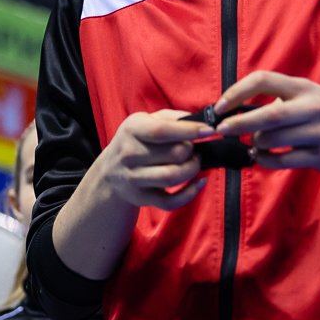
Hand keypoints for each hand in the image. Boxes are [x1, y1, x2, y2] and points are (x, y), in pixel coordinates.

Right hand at [96, 110, 213, 210]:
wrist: (110, 171)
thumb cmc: (136, 141)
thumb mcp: (146, 121)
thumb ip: (172, 118)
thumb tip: (201, 120)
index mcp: (132, 129)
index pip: (163, 131)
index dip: (189, 131)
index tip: (210, 131)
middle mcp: (129, 154)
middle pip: (174, 154)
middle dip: (192, 150)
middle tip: (194, 149)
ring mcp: (133, 178)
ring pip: (173, 177)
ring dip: (193, 169)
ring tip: (194, 162)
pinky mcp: (140, 197)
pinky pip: (171, 201)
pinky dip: (190, 193)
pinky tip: (199, 183)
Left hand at [213, 71, 319, 172]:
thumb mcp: (305, 95)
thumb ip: (275, 98)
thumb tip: (232, 109)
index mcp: (303, 87)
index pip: (264, 80)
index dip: (237, 92)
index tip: (220, 106)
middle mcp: (313, 107)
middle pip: (270, 115)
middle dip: (240, 123)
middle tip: (221, 130)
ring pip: (275, 140)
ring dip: (256, 143)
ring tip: (254, 143)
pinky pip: (284, 160)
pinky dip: (266, 160)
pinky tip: (261, 157)